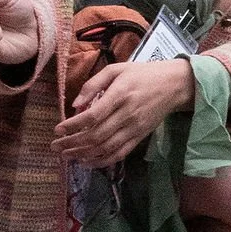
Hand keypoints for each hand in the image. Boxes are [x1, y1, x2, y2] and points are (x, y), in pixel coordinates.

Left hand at [51, 57, 193, 168]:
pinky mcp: (139, 137)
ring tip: (66, 155)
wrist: (174, 85)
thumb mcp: (117, 69)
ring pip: (105, 147)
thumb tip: (75, 104)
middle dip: (72, 143)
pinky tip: (86, 162)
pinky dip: (101, 161)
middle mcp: (127, 114)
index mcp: (120, 94)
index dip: (73, 125)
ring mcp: (134, 129)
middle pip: (96, 135)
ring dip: (83, 154)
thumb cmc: (142, 74)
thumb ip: (93, 83)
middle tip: (55, 146)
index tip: (57, 130)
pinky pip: (119, 154)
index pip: (93, 115)